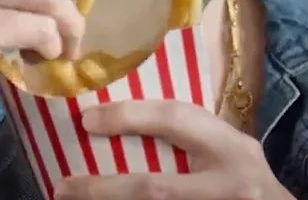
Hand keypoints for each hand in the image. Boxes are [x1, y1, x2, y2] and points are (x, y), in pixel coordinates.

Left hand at [55, 101, 294, 199]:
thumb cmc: (245, 175)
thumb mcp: (229, 146)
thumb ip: (189, 134)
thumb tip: (120, 119)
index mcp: (232, 148)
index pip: (177, 120)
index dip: (130, 117)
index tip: (88, 120)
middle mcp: (227, 186)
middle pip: (155, 189)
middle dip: (104, 189)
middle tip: (63, 186)